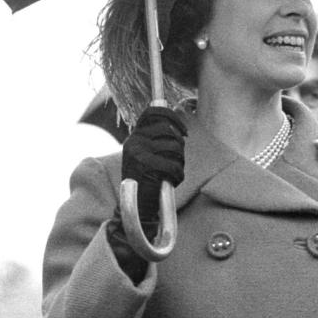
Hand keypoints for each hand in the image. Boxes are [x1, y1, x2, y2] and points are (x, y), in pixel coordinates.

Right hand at [121, 105, 186, 236]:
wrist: (135, 206)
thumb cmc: (147, 182)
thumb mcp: (147, 157)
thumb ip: (158, 141)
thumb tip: (178, 128)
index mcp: (134, 136)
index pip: (153, 112)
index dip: (172, 116)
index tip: (184, 131)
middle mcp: (134, 140)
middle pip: (168, 130)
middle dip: (180, 145)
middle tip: (178, 159)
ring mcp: (139, 152)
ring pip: (174, 147)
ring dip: (179, 162)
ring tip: (172, 173)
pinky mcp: (146, 165)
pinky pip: (174, 164)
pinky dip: (178, 175)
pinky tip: (171, 181)